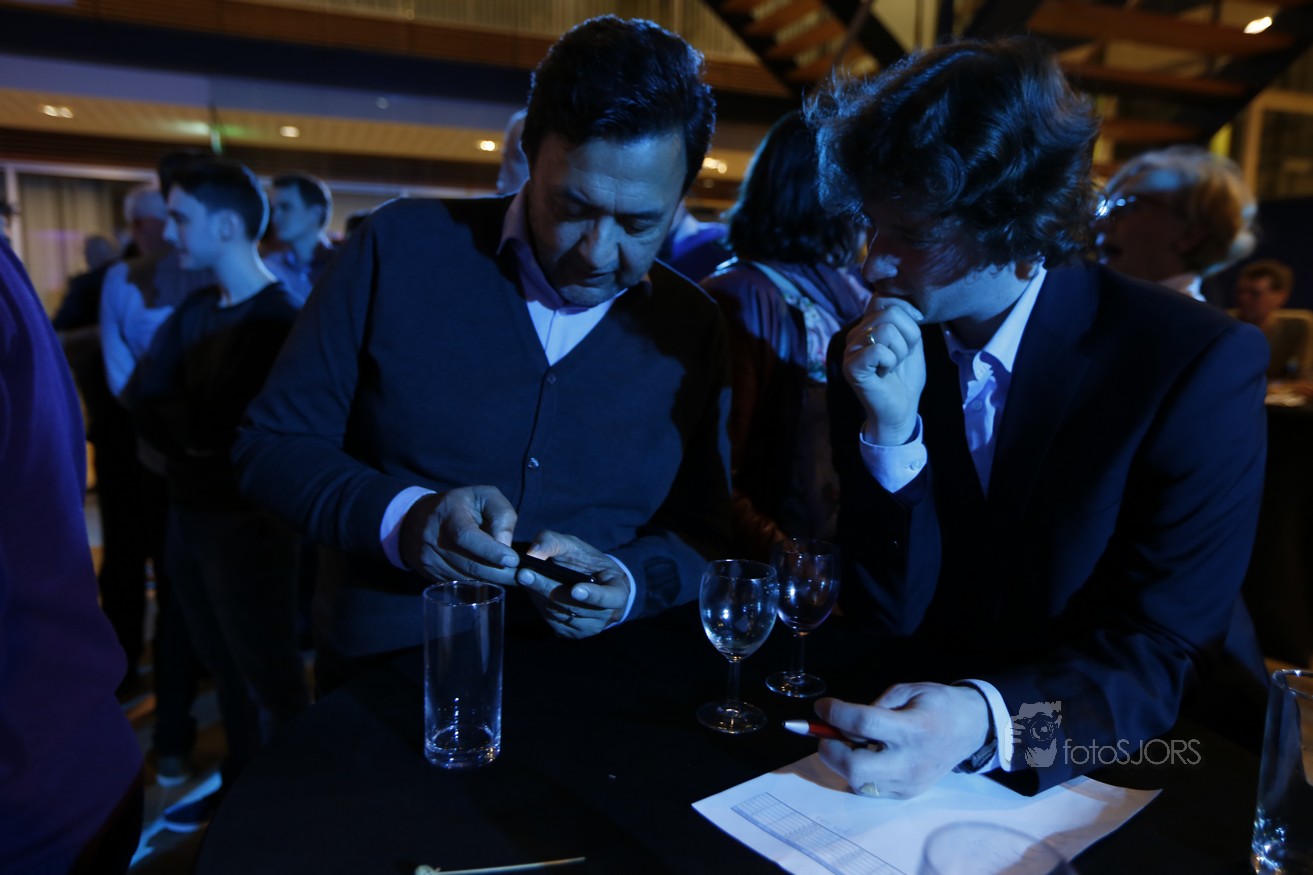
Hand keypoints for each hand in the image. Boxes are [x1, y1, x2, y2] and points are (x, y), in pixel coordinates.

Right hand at [399, 486, 517, 583]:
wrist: (416, 518)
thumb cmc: (461, 504)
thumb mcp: (485, 496)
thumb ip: (501, 515)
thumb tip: (506, 546)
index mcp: (448, 514)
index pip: (467, 536)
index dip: (491, 551)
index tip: (513, 560)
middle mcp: (434, 538)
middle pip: (469, 563)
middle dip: (499, 573)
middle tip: (521, 576)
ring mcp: (429, 559)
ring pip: (466, 577)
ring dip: (491, 579)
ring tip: (510, 576)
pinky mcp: (429, 573)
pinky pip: (459, 582)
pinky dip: (477, 582)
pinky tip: (489, 575)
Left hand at [515, 531, 630, 638]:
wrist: (586, 581)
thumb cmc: (585, 561)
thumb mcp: (574, 545)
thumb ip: (553, 542)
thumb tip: (533, 553)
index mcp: (618, 591)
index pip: (612, 598)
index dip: (595, 596)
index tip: (576, 590)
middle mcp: (606, 615)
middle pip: (575, 606)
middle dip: (547, 588)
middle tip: (524, 574)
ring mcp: (587, 628)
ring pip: (559, 613)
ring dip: (538, 595)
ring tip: (521, 576)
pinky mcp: (569, 633)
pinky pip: (550, 619)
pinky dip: (538, 603)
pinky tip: (530, 589)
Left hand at [815, 682, 988, 798]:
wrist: (970, 729)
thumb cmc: (937, 704)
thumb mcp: (907, 691)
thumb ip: (875, 705)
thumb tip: (841, 721)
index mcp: (913, 729)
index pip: (864, 725)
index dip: (835, 715)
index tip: (822, 707)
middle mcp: (910, 761)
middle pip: (855, 767)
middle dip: (830, 750)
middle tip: (827, 734)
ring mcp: (909, 782)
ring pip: (858, 782)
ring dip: (842, 761)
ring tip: (849, 743)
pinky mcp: (907, 794)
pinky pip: (868, 789)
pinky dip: (857, 773)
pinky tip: (864, 755)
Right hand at [843, 297, 925, 445]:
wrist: (901, 410)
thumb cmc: (905, 378)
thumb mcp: (911, 341)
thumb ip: (904, 318)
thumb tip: (903, 299)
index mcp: (867, 325)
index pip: (883, 297)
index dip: (906, 312)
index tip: (912, 336)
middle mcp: (855, 334)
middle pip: (889, 312)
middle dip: (908, 336)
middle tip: (901, 357)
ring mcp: (850, 350)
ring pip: (886, 330)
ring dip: (900, 352)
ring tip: (892, 366)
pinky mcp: (851, 367)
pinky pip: (878, 350)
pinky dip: (890, 362)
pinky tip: (884, 374)